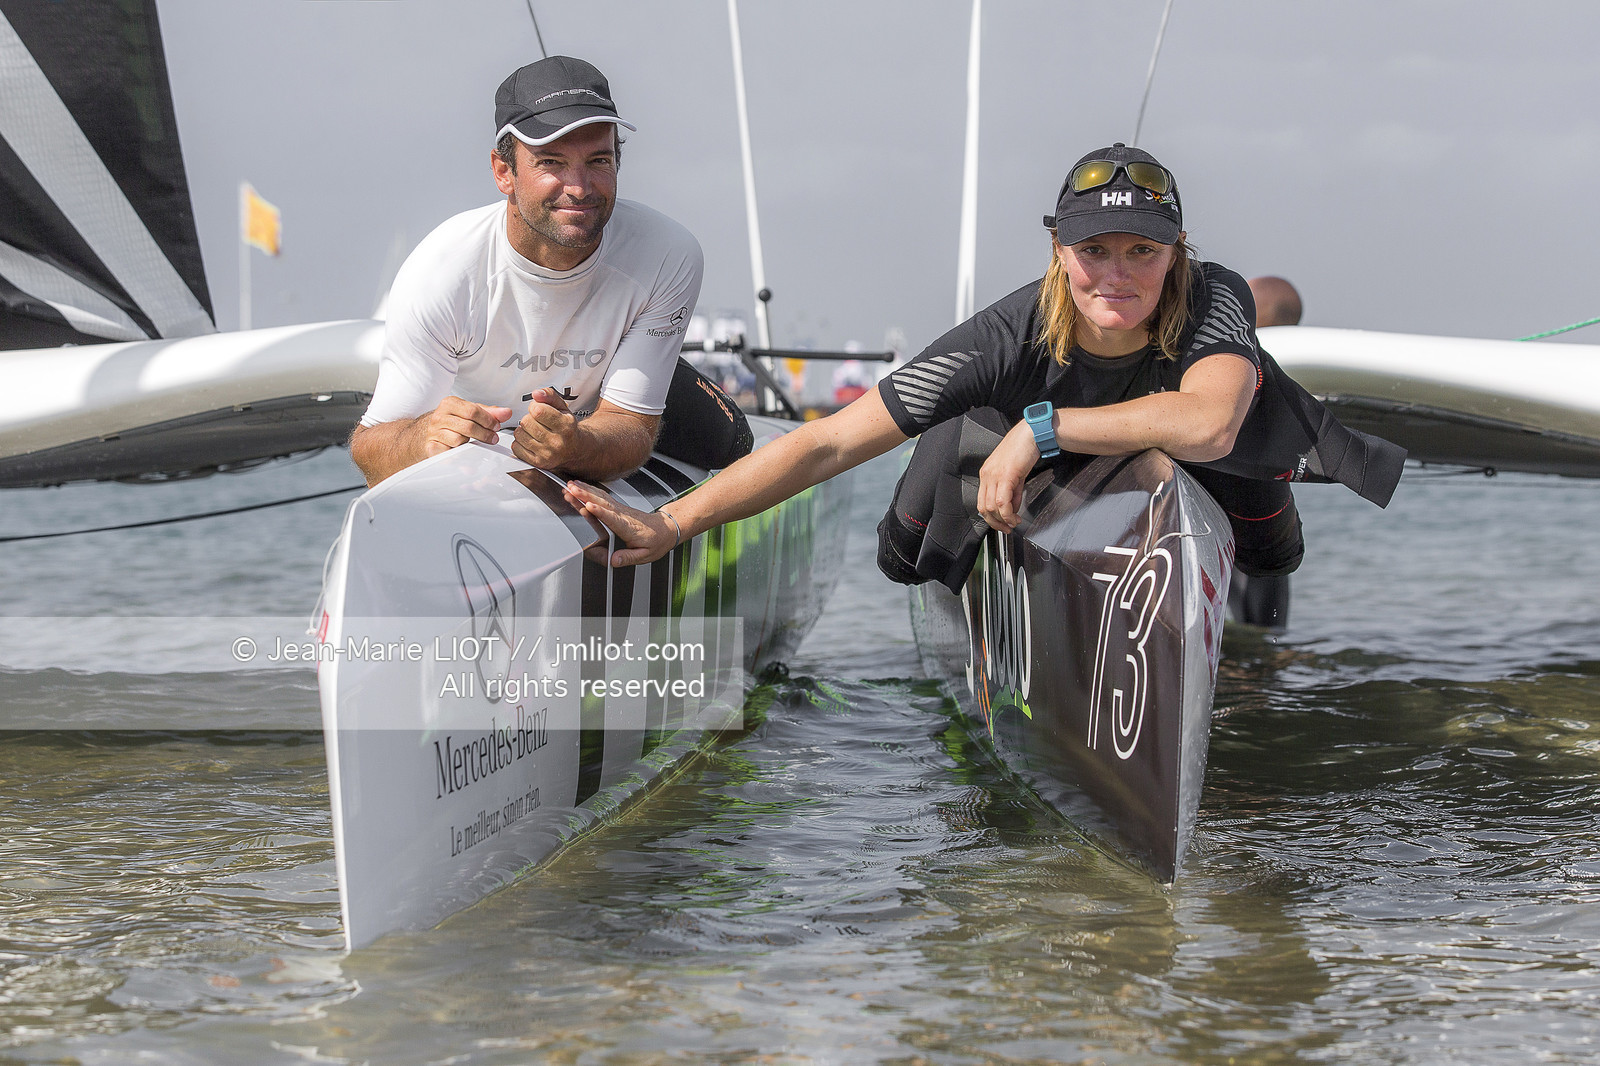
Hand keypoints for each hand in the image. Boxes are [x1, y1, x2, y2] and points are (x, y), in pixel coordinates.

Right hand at [417, 396, 511, 456]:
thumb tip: (506, 412)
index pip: (473, 411)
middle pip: (468, 426)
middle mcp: (439, 416)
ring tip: (474, 443)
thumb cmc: (453, 421)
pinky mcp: (431, 447)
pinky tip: (464, 453)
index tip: (496, 427)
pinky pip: (450, 453)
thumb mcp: (470, 413)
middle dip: (484, 434)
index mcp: (449, 403)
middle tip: (493, 438)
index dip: (488, 420)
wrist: (428, 433)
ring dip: (471, 444)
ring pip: (459, 440)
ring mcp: (433, 432)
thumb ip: (489, 412)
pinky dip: (460, 455)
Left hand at [512, 388, 582, 469]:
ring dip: (523, 430)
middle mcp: (558, 442)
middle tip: (537, 422)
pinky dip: (520, 442)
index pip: (538, 410)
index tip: (540, 410)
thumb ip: (549, 395)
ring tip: (534, 431)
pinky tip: (530, 440)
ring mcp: (547, 454)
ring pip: (519, 434)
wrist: (576, 450)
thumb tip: (536, 394)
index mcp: (566, 426)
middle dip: (529, 418)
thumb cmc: (567, 427)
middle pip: (526, 422)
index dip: (535, 407)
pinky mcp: (538, 463)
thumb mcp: (562, 407)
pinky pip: (516, 448)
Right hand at [564, 481, 679, 566]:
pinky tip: (579, 486)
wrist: (666, 529)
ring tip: (570, 486)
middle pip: (602, 504)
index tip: (589, 507)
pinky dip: (589, 490)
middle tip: (571, 491)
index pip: (613, 519)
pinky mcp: (617, 506)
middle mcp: (622, 515)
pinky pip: (602, 496)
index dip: (601, 513)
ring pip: (600, 497)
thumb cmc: (656, 542)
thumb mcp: (646, 555)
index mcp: (629, 528)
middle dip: (585, 496)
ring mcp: (619, 509)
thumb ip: (628, 557)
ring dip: (584, 490)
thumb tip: (613, 561)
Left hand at [976, 421, 1042, 532]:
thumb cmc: (1023, 449)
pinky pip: (1003, 501)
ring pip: (993, 507)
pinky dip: (1008, 513)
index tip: (1001, 524)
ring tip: (1014, 523)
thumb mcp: (1015, 474)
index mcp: (986, 474)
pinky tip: (1015, 517)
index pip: (982, 502)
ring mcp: (994, 475)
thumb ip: (1013, 492)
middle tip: (1007, 528)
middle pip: (984, 508)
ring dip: (1004, 520)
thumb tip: (1013, 508)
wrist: (1031, 434)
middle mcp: (987, 475)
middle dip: (996, 523)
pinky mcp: (1006, 475)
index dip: (990, 517)